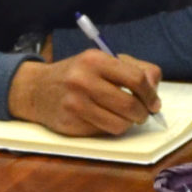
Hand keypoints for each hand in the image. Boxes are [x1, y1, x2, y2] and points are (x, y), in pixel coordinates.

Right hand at [7, 48, 163, 136]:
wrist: (37, 89)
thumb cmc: (78, 74)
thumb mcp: (103, 61)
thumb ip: (135, 69)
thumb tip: (155, 92)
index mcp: (95, 59)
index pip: (136, 79)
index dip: (150, 94)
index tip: (154, 103)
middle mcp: (83, 79)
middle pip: (129, 104)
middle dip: (142, 113)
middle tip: (142, 114)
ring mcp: (75, 103)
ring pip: (119, 124)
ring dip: (127, 124)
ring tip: (123, 117)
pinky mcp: (70, 123)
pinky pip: (103, 132)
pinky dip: (110, 128)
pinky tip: (104, 119)